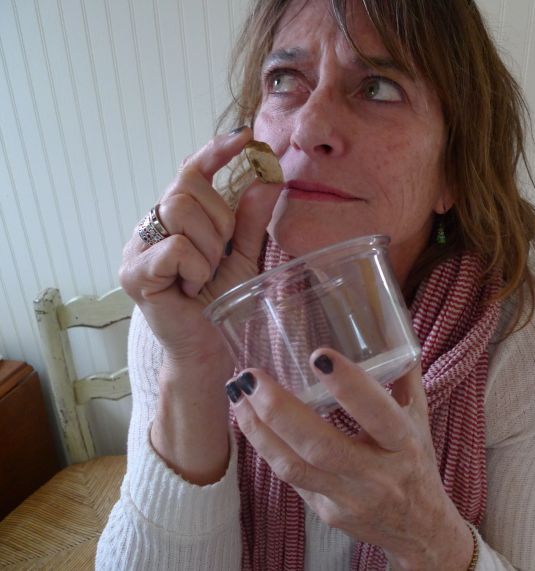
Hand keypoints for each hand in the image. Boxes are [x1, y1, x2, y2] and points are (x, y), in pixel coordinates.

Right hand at [120, 126, 279, 373]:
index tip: (245, 137)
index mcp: (176, 218)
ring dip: (208, 247)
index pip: (191, 171)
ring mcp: (137, 248)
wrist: (210, 346)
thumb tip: (270, 175)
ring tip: (206, 276)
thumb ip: (253, 218)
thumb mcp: (246, 255)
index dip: (215, 152)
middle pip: (187, 189)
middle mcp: (151, 226)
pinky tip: (192, 289)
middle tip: (219, 258)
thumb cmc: (222, 301)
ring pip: (181, 212)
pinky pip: (176, 248)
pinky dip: (196, 269)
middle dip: (218, 222)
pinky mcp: (134, 273)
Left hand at [227, 350, 473, 569]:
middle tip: (251, 377)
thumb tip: (386, 328)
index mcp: (403, 444)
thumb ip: (401, 374)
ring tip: (237, 394)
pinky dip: (265, 446)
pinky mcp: (325, 511)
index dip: (348, 387)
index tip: (318, 356)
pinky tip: (248, 419)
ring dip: (258, 429)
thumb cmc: (416, 461)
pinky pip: (289, 477)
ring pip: (293, 466)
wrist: (419, 527)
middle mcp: (375, 474)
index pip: (377, 414)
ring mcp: (347, 497)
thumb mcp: (419, 417)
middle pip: (320, 445)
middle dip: (279, 409)